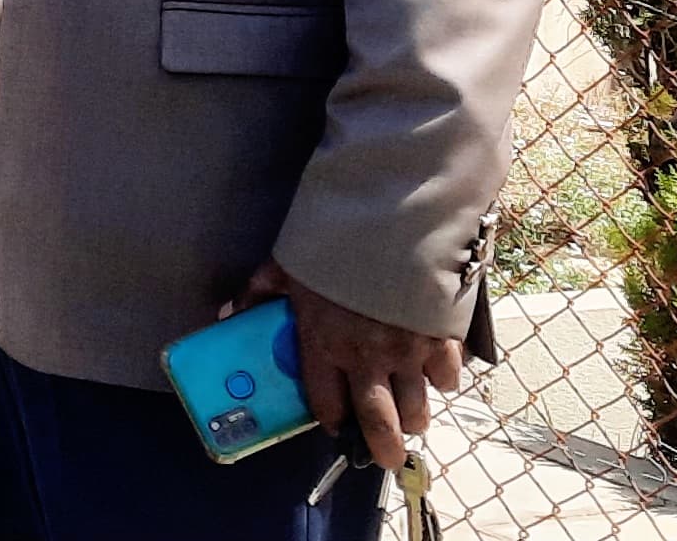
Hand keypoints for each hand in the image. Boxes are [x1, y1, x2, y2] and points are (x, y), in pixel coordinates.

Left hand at [234, 262, 461, 470]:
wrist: (392, 218)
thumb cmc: (333, 243)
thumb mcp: (286, 264)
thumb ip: (258, 293)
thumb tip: (229, 313)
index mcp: (324, 346)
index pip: (326, 405)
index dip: (331, 420)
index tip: (336, 424)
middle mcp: (366, 359)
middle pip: (378, 422)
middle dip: (384, 447)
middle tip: (388, 458)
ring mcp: (407, 352)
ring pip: (416, 406)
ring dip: (415, 419)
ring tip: (413, 423)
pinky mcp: (441, 337)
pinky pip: (447, 375)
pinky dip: (443, 381)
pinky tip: (437, 379)